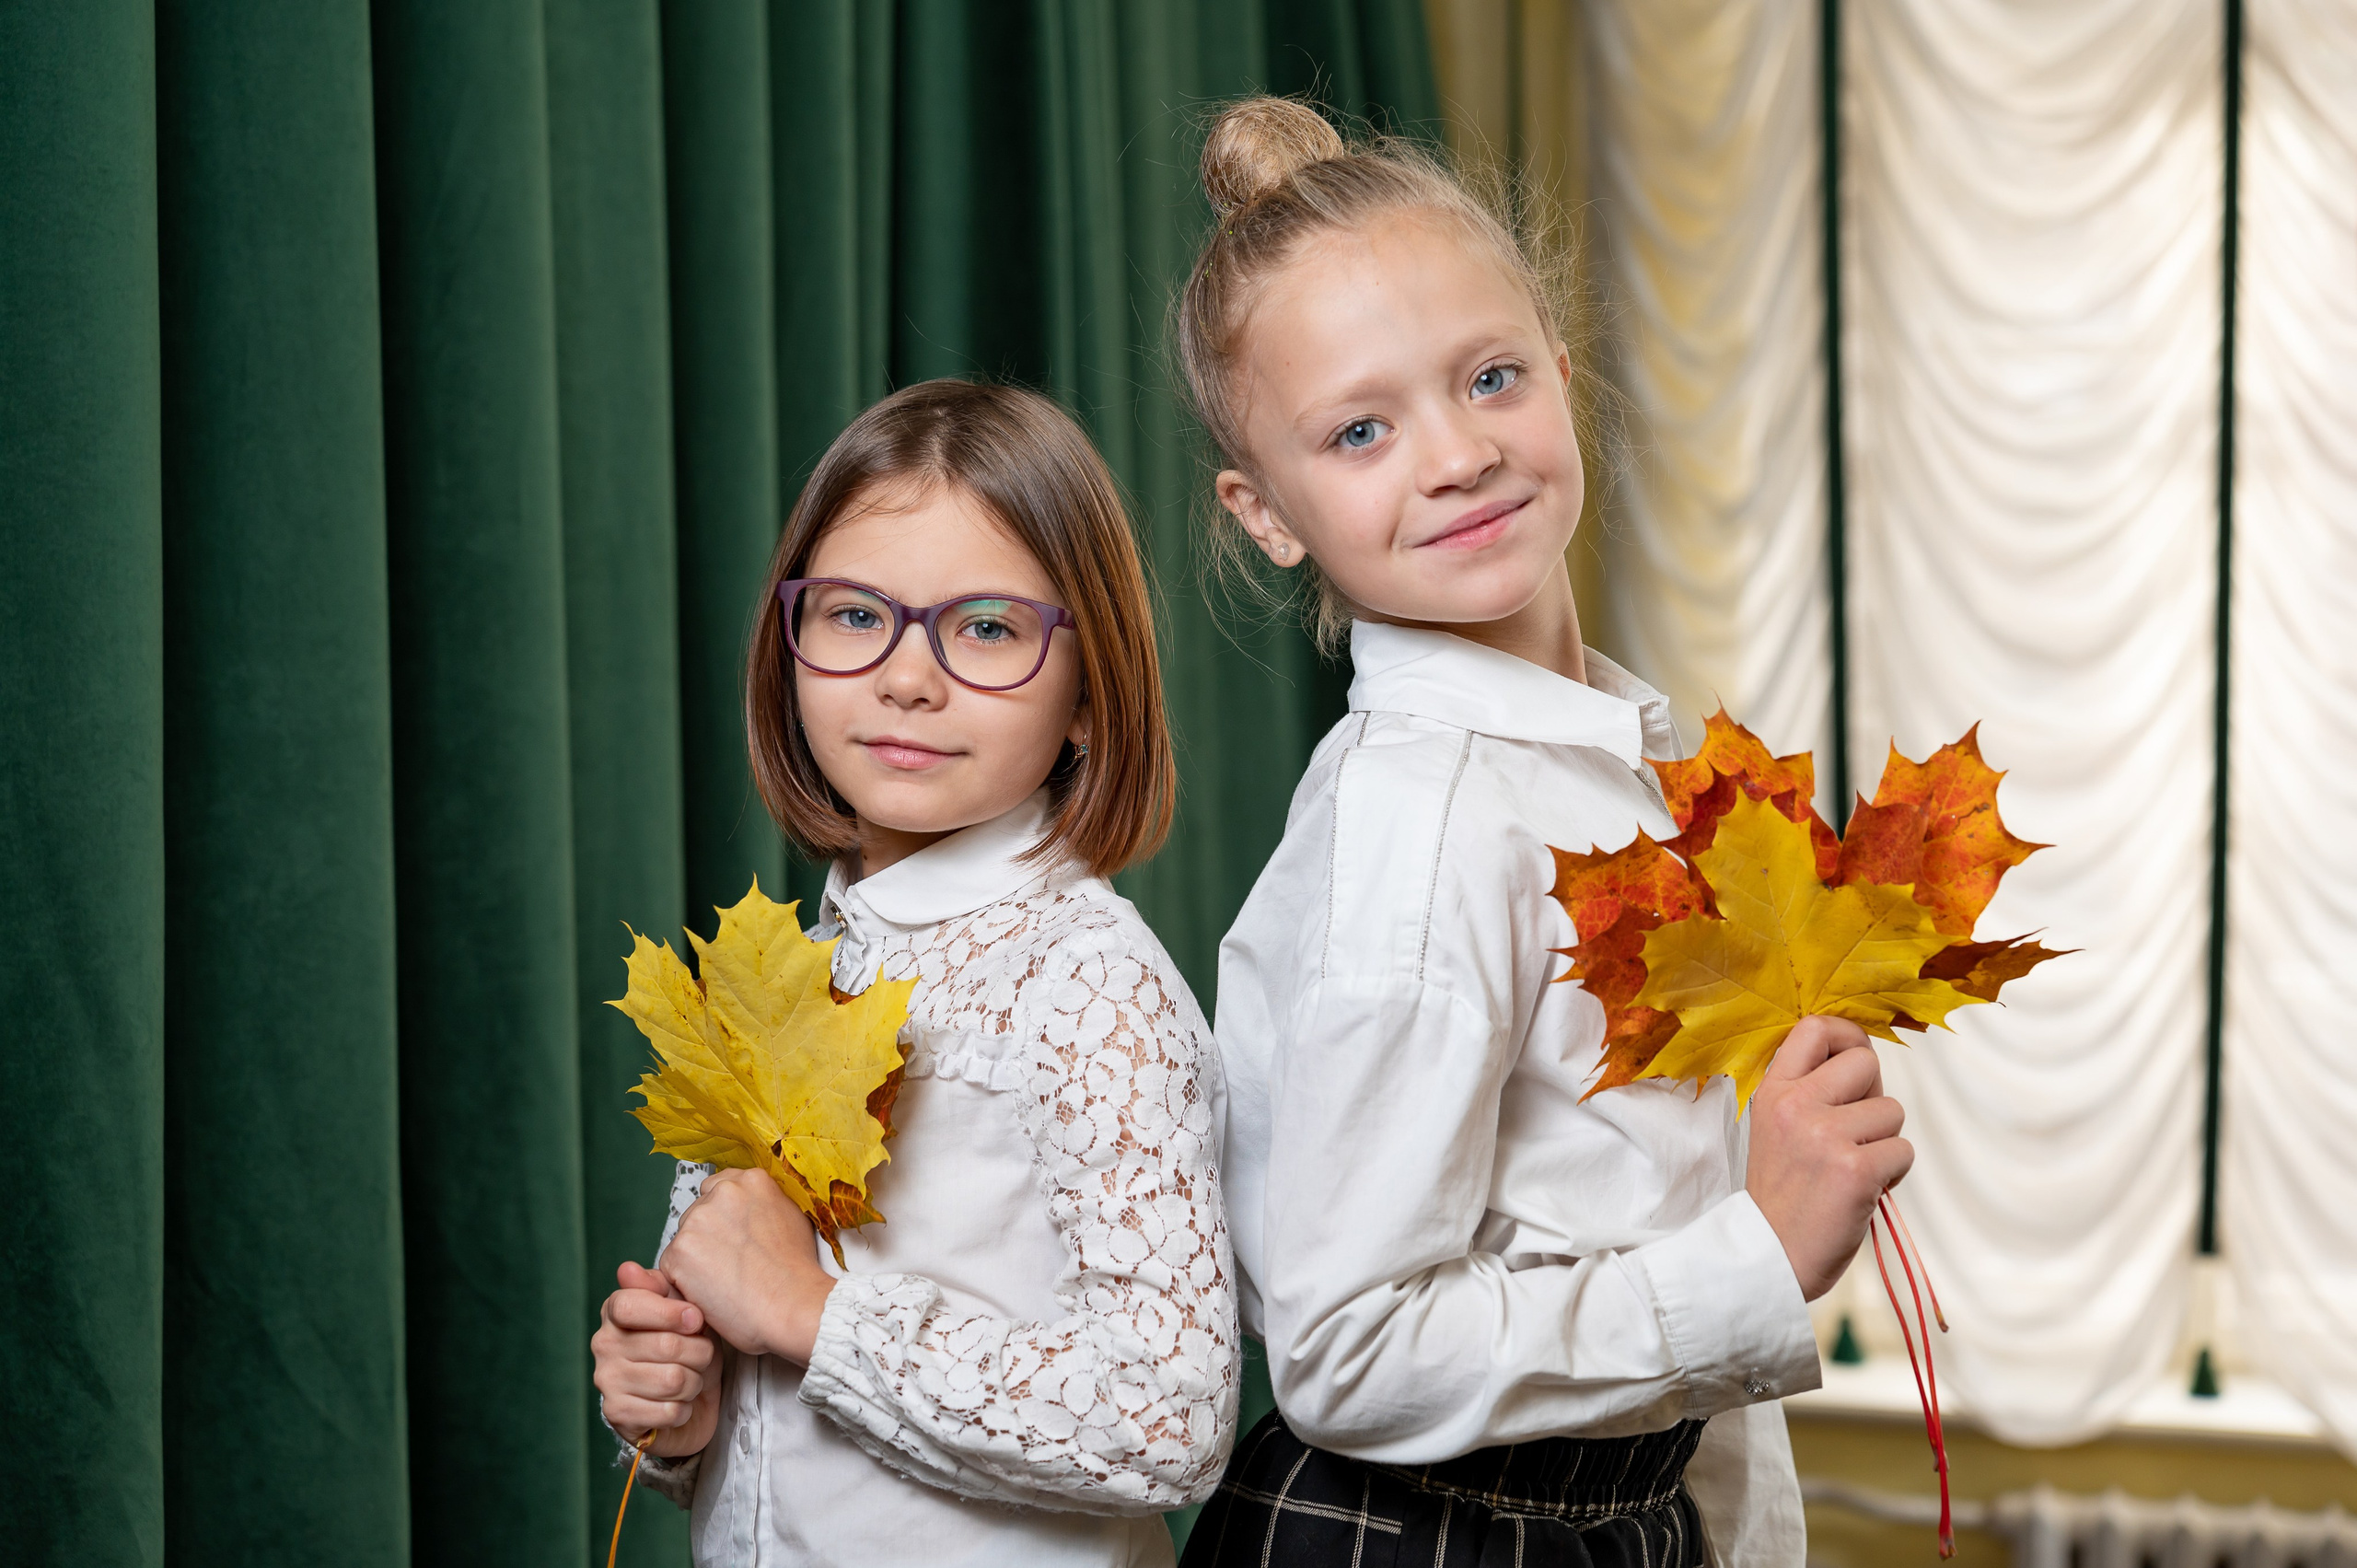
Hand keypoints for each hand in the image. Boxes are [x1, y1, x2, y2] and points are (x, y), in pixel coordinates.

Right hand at [592, 1261, 719, 1457]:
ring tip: (692, 1379)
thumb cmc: (686, 1347)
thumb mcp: (682, 1309)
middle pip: (666, 1345)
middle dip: (699, 1353)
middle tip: (702, 1355)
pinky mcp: (617, 1415)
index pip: (629, 1305)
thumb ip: (660, 1286)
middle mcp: (603, 1345)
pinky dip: (685, 1409)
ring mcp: (607, 1381)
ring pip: (672, 1380)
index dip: (670, 1312)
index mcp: (614, 1312)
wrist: (687, 1400)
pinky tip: (679, 1404)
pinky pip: (669, 1411)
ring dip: (695, 1382)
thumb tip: (627, 1269)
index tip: (696, 1319)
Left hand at [659, 1168, 836, 1363]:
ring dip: (696, 1259)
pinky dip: (685, 1283)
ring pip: (684, 1240)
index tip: (729, 1236)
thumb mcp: (793, 1219)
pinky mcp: (680, 1251)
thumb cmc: (797, 1272)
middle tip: (728, 1265)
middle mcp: (723, 1192)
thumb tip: (753, 1211)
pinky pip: (671, 1267)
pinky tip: (712, 1293)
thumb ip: (765, 1205)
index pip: (718, 1188)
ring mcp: (698, 1219)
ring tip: (724, 1282)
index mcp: (752, 1180)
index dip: (722, 1217)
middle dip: (707, 1237)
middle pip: (698, 1213)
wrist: (793, 1305)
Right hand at [1745, 1017, 1913, 1300]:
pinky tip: (1863, 1191)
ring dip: (1885, 1142)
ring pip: (1892, 1110)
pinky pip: (1903, 1151)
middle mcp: (1796, 1104)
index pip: (1814, 1028)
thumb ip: (1813, 1093)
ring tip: (1853, 1169)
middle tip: (1855, 1131)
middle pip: (1865, 1062)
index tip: (1852, 1056)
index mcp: (1773, 1092)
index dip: (1846, 1035)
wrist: (1769, 1256)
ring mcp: (1826, 1135)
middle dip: (1873, 1095)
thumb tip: (1865, 1065)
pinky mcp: (1856, 1169)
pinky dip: (1892, 1174)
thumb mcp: (1777, 1129)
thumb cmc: (1783, 1195)